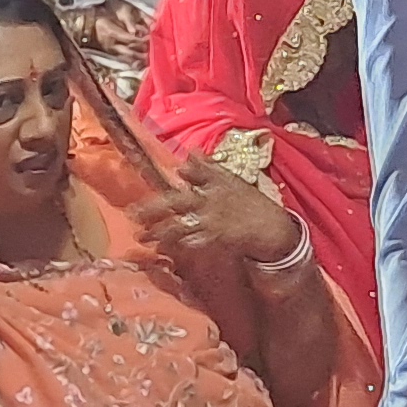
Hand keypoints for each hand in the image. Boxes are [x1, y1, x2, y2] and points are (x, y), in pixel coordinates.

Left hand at [128, 151, 305, 266]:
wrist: (273, 229)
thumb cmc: (251, 204)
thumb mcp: (231, 181)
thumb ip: (207, 170)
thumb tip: (186, 157)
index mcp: (215, 182)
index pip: (187, 178)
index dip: (164, 184)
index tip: (144, 192)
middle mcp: (211, 200)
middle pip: (175, 203)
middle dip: (152, 210)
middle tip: (132, 215)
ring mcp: (213, 221)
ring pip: (179, 226)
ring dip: (159, 232)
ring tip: (143, 238)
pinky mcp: (217, 239)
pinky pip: (192, 242)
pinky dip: (177, 246)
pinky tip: (165, 250)